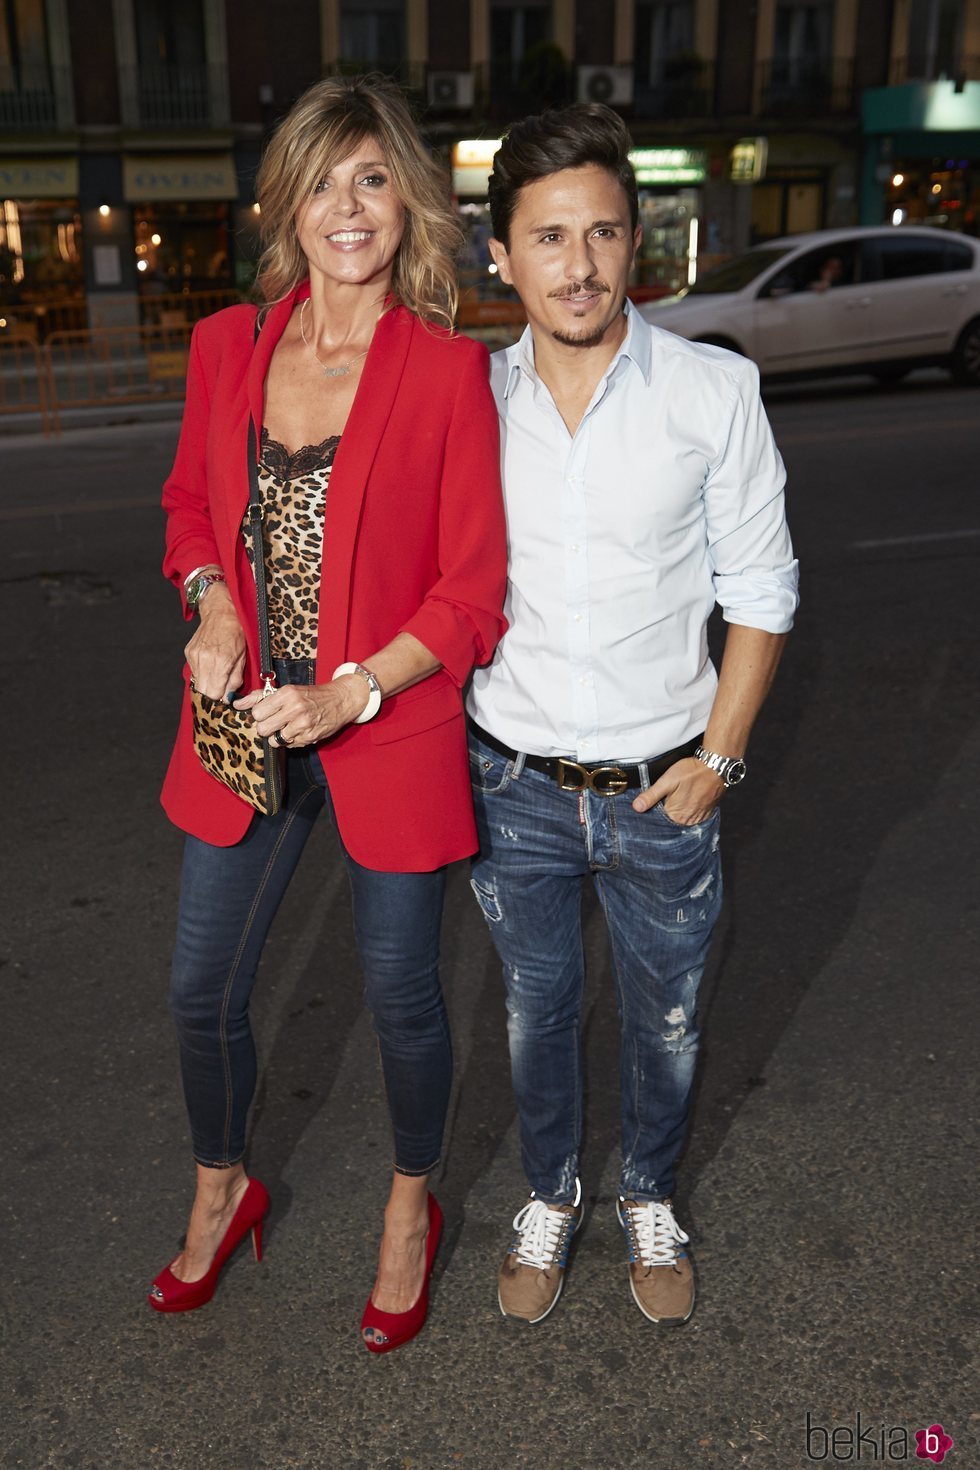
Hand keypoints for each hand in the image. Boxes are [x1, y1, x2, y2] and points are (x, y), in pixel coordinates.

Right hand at [185, 586, 245, 699]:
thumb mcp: (243, 657)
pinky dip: (203, 673)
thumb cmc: (237, 632)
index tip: (225, 700)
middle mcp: (204, 660)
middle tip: (222, 693)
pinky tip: (211, 665)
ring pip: (197, 683)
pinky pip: (195, 672)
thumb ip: (235, 679)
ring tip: (218, 676)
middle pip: (203, 692)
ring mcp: (194, 656)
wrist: (221, 611)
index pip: (214, 695)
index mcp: (220, 662)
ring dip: (207, 684)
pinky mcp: (189, 653)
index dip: (220, 701)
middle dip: (212, 696)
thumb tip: (228, 697)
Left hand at [235, 674, 368, 746]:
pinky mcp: (310, 737)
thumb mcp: (287, 690)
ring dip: (278, 736)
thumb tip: (236, 704)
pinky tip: (299, 731)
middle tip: (275, 722)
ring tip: (287, 727)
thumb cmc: (310, 694)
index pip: (257, 712)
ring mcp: (303, 725)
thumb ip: (260, 697)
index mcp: (287, 694)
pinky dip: (291, 740)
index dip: (260, 715)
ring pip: (274, 740)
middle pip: (262, 729)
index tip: (267, 713)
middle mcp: (295, 709)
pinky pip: (289, 745)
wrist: (340, 700)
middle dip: (266, 728)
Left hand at [631, 756, 723, 824]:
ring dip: (681, 807)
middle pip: (672, 817)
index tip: (660, 796)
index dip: (657, 805)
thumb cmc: (692, 771)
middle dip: (669, 806)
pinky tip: (691, 796)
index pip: (660, 816)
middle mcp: (688, 820)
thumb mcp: (667, 781)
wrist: (715, 766)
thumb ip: (651, 795)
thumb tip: (637, 807)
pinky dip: (691, 807)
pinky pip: (695, 814)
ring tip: (683, 793)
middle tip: (673, 792)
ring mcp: (699, 817)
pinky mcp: (707, 812)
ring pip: (683, 815)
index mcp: (675, 815)